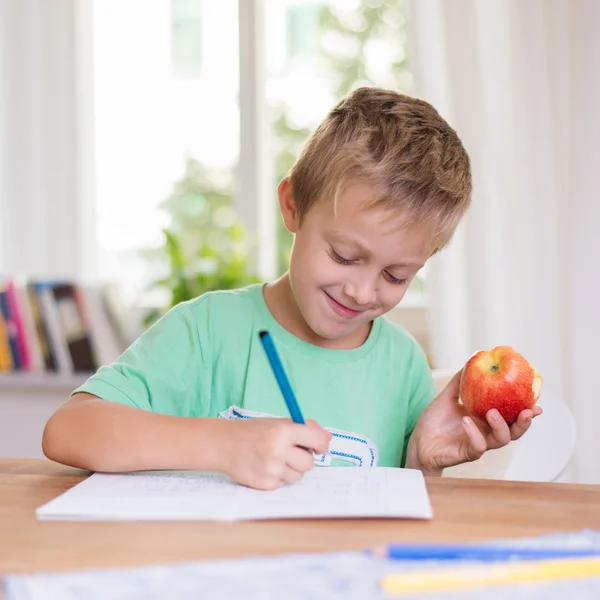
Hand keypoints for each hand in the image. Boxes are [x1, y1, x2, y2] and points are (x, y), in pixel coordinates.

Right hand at [219, 418, 330, 489]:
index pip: (317, 441)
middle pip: (310, 462)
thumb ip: (305, 428)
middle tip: (290, 451)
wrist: (225, 445)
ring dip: (292, 468)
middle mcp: (278, 451)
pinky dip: (280, 476)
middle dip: (304, 457)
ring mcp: (272, 470)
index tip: (320, 446)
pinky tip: (266, 466)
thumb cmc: (254, 432)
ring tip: (275, 458)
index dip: (322, 444)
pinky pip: (285, 483)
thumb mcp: (279, 423)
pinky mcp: (266, 484)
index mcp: (283, 431)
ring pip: (299, 475)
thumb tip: (328, 438)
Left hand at [406, 370, 542, 474]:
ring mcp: (477, 443)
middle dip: (523, 423)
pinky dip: (474, 434)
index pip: (511, 417)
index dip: (526, 412)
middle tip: (527, 412)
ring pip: (500, 440)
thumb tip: (471, 361)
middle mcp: (485, 432)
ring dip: (500, 426)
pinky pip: (477, 447)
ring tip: (492, 412)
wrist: (418, 441)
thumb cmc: (434, 422)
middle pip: (513, 432)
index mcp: (484, 420)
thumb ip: (460, 382)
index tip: (537, 403)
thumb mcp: (447, 397)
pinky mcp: (466, 453)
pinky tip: (466, 421)